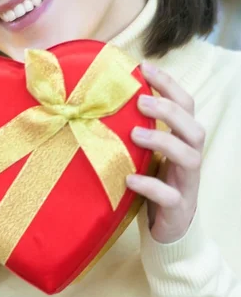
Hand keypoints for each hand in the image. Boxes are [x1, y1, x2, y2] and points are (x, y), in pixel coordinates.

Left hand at [126, 63, 204, 243]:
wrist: (167, 228)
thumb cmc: (154, 181)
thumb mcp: (147, 152)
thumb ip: (136, 128)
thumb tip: (102, 98)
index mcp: (183, 139)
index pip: (185, 105)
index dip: (169, 85)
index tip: (144, 67)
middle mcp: (190, 157)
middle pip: (194, 127)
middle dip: (169, 111)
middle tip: (140, 101)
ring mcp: (186, 183)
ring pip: (189, 157)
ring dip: (163, 141)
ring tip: (135, 134)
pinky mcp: (178, 208)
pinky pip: (169, 195)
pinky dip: (150, 185)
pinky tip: (130, 179)